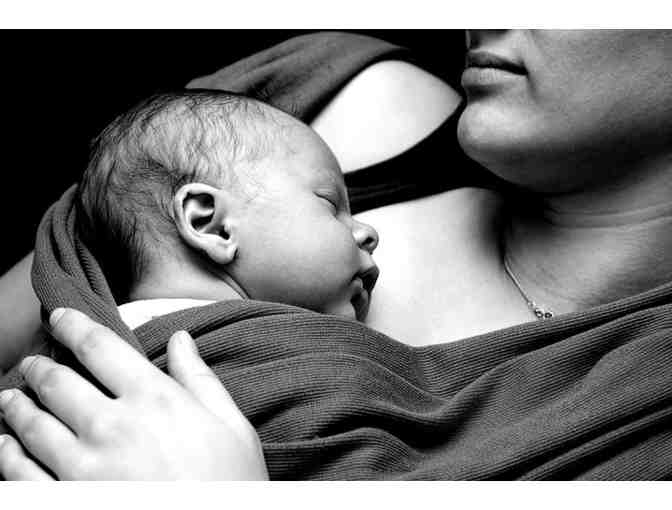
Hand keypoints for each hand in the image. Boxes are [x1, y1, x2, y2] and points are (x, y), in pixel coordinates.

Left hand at [0, 308, 268, 479]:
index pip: (98, 346)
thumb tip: (181, 339)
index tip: (60, 317)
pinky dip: (7, 455)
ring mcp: (83, 468)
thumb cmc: (231, 485)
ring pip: (31, 425)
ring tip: (10, 399)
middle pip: (57, 382)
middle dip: (39, 366)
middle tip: (32, 362)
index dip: (73, 325)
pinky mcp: (67, 501)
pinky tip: (5, 446)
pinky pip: (21, 474)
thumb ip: (200, 379)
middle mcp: (112, 426)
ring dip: (16, 407)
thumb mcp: (231, 426)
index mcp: (154, 399)